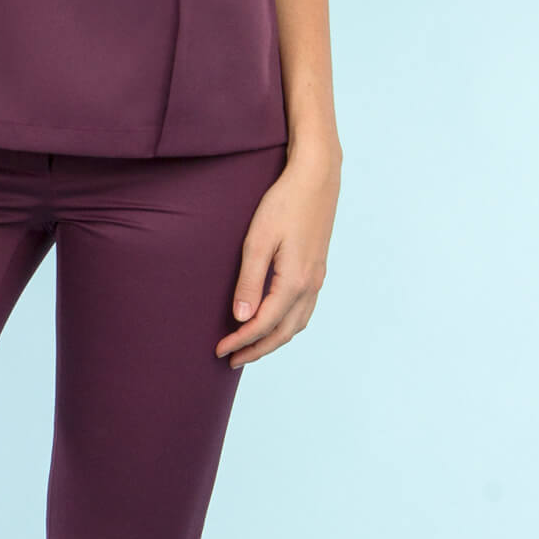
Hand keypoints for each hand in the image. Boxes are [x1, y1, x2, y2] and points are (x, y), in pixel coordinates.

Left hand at [215, 145, 341, 367]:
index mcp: (294, 281)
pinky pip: (304, 310)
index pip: (263, 324)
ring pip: (297, 324)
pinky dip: (287, 325)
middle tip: (231, 360)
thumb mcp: (258, 240)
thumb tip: (241, 318)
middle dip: (257, 350)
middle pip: (283, 333)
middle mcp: (310, 285)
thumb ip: (249, 281)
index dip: (240, 341)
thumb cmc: (283, 203)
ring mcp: (317, 279)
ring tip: (251, 348)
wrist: (316, 177)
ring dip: (273, 341)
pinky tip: (275, 322)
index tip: (220, 350)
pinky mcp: (318, 270)